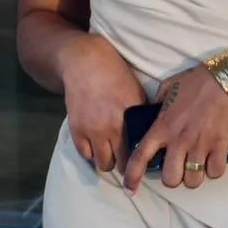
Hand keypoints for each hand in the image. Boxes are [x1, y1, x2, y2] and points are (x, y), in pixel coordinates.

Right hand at [59, 34, 146, 173]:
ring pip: (102, 163)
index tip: (142, 162)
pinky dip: (91, 153)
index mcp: (129, 118)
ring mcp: (91, 131)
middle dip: (123, 164)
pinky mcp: (76, 129)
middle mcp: (110, 128)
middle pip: (119, 163)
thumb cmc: (115, 73)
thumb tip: (150, 133)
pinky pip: (84, 154)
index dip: (140, 160)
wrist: (84, 63)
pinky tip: (95, 146)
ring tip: (110, 154)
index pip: (138, 151)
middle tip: (125, 160)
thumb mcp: (136, 92)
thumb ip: (141, 115)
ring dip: (107, 161)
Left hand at [122, 65, 227, 193]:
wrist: (226, 80)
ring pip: (193, 181)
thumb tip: (153, 113)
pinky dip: (214, 171)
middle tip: (179, 170)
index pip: (141, 157)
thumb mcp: (168, 88)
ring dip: (194, 178)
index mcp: (162, 126)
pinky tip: (213, 161)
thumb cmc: (196, 82)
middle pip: (171, 179)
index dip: (133, 177)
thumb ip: (158, 104)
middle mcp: (179, 140)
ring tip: (197, 168)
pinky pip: (215, 172)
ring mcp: (200, 145)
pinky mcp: (220, 146)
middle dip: (174, 179)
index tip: (130, 190)